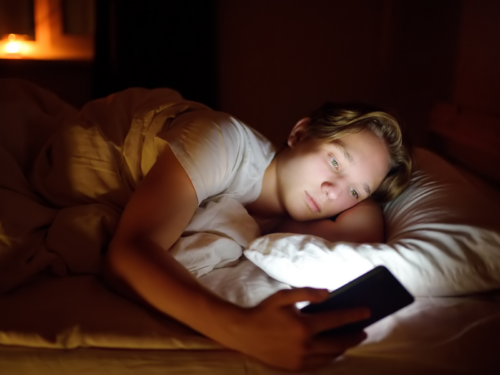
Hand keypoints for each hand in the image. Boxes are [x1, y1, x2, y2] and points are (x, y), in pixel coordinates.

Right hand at [219, 288, 369, 371]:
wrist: (243, 333)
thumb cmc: (264, 312)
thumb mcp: (283, 296)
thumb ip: (307, 293)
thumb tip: (328, 293)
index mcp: (304, 326)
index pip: (335, 320)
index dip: (353, 315)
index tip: (367, 312)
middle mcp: (305, 345)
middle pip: (338, 343)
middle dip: (353, 336)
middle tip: (363, 331)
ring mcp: (301, 359)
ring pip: (330, 356)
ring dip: (343, 348)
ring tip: (350, 340)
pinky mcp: (295, 367)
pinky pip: (319, 364)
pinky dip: (329, 357)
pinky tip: (333, 351)